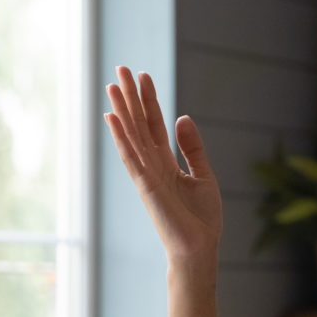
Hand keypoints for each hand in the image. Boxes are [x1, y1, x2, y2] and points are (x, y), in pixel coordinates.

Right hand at [104, 67, 221, 264]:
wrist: (200, 248)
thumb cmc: (202, 218)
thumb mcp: (204, 175)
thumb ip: (193, 147)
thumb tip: (182, 117)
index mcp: (166, 163)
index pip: (154, 124)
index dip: (149, 100)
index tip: (143, 75)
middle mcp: (152, 165)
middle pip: (138, 124)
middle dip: (130, 97)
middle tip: (120, 68)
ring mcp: (147, 175)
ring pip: (131, 136)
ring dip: (121, 110)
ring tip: (112, 84)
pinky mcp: (147, 187)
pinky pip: (132, 157)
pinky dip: (122, 137)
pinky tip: (113, 117)